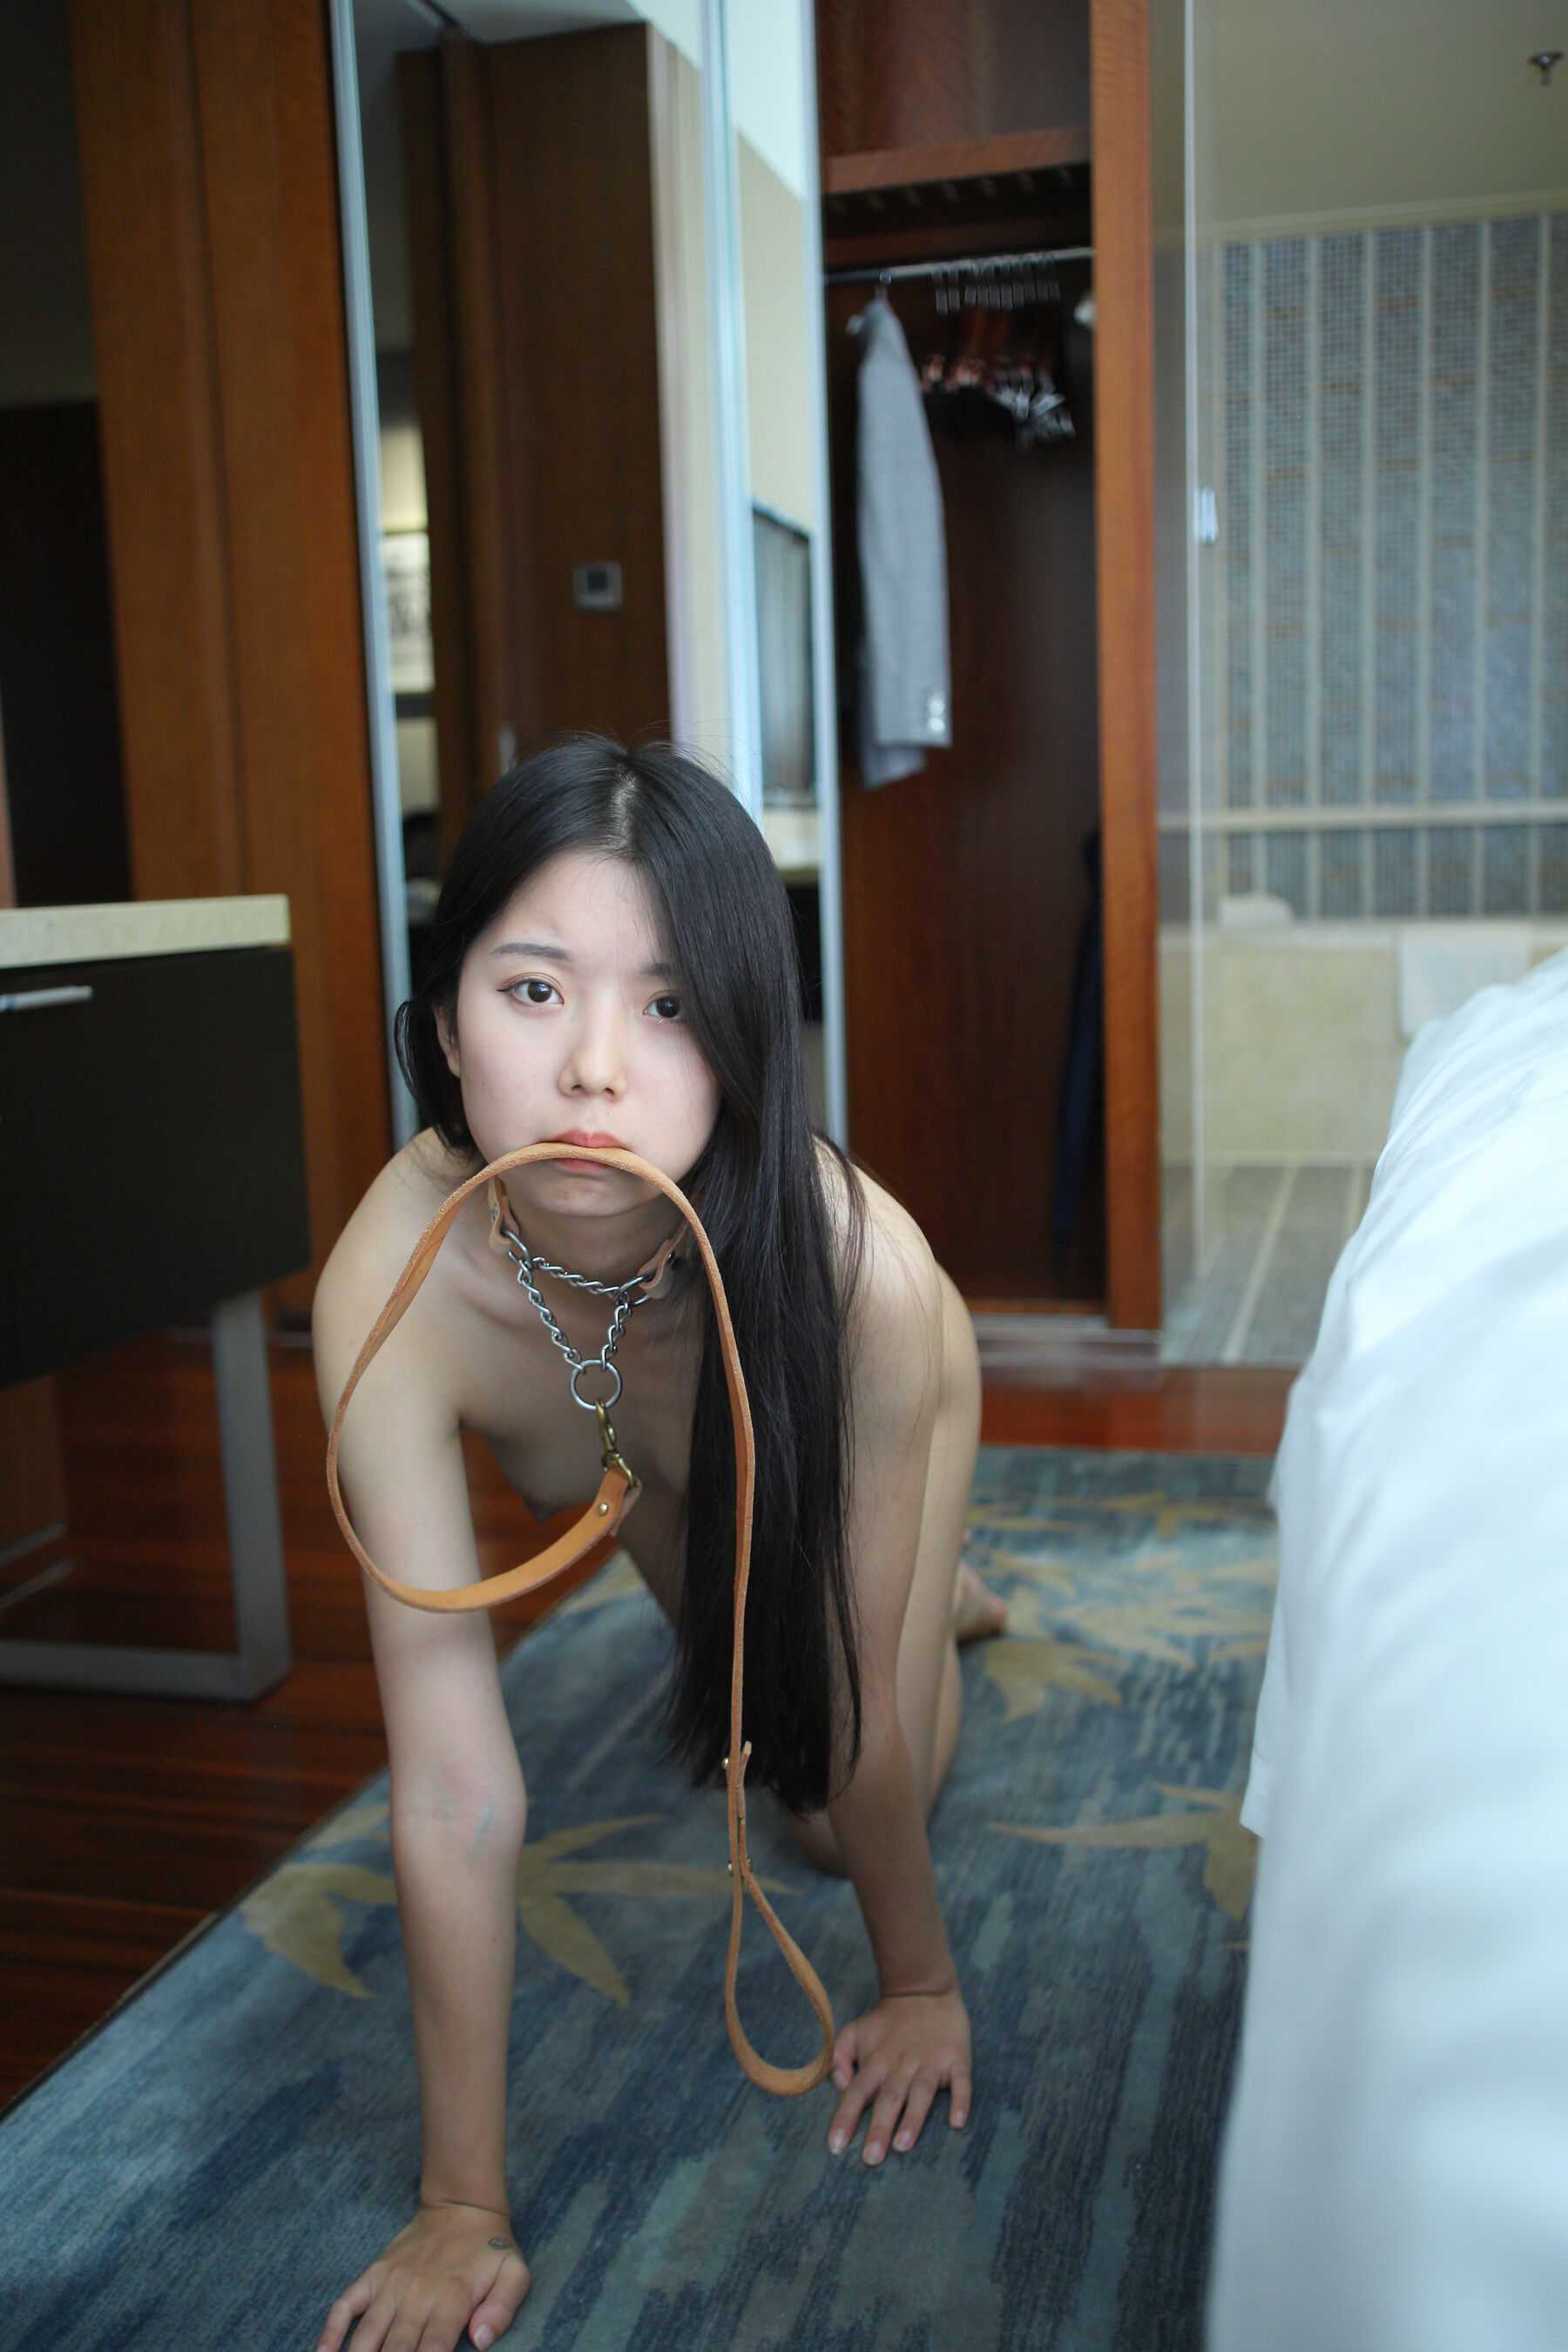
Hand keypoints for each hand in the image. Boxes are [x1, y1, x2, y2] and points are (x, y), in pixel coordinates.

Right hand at [315, 2201, 529, 2351]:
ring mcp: (390, 2284)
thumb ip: (502, 2308)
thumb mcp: (514, 2273)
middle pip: (396, 2348)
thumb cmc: (489, 2250)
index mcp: (453, 2297)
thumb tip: (482, 2342)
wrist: (461, 2206)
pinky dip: (331, 2332)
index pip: (433, 2348)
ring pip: (367, 2333)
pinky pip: (344, 2305)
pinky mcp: (373, 2275)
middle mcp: (417, 2293)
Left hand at [824, 1986, 971, 2166]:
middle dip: (879, 2129)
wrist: (924, 1990)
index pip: (856, 2092)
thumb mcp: (855, 2031)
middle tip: (871, 2159)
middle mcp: (902, 2064)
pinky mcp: (957, 2060)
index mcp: (876, 2061)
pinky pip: (961, 2083)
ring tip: (903, 2145)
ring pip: (921, 2094)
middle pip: (888, 2098)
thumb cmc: (887, 2021)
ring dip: (913, 2119)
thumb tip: (839, 2087)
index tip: (835, 2146)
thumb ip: (839, 2056)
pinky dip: (960, 2101)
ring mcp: (931, 2063)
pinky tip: (957, 2122)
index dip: (844, 2118)